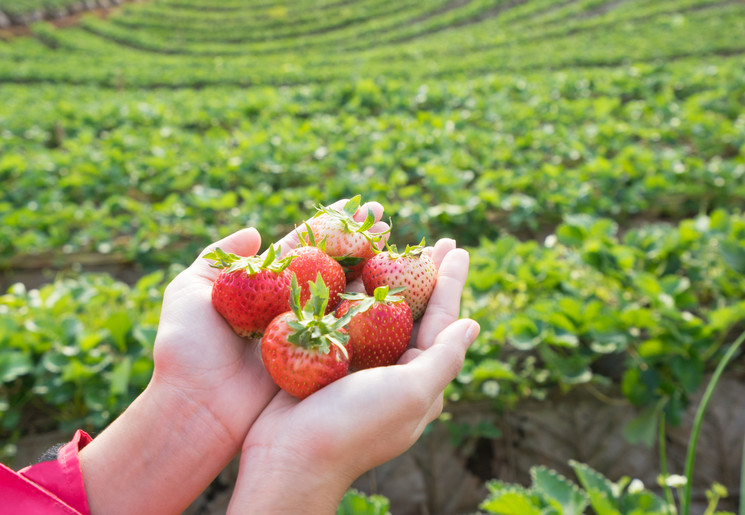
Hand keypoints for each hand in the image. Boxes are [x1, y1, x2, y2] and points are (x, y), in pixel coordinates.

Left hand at [152, 198, 388, 447]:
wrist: (195, 407)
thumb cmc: (186, 349)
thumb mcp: (188, 291)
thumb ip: (218, 256)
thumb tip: (253, 231)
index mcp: (263, 285)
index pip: (305, 246)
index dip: (333, 225)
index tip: (360, 205)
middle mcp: (290, 305)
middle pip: (333, 265)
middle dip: (360, 241)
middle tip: (386, 218)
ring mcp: (307, 332)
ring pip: (346, 294)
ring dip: (372, 268)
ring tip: (396, 243)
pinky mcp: (319, 360)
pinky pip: (348, 330)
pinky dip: (370, 310)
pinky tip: (393, 289)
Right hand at [227, 240, 478, 513]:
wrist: (289, 457)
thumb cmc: (356, 427)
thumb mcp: (412, 393)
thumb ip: (444, 358)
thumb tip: (473, 325)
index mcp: (416, 377)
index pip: (441, 320)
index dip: (449, 282)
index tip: (456, 248)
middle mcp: (389, 367)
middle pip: (410, 309)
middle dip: (421, 273)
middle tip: (432, 239)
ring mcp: (353, 361)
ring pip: (373, 307)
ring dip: (382, 274)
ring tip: (391, 240)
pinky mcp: (321, 356)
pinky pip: (337, 313)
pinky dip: (344, 287)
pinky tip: (347, 263)